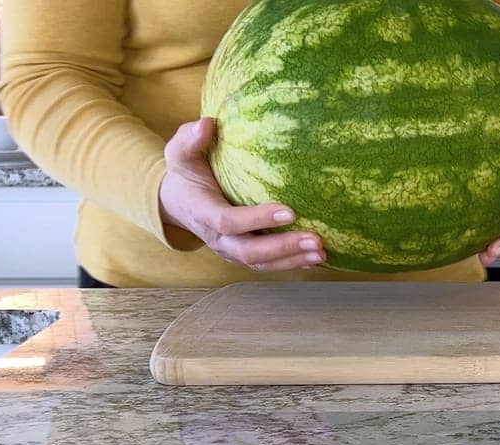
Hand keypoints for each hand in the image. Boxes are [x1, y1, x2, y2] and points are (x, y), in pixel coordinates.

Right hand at [159, 118, 326, 271]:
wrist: (178, 202)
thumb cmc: (185, 173)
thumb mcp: (180, 152)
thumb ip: (190, 139)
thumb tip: (207, 124)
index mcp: (203, 212)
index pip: (229, 221)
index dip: (258, 218)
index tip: (290, 210)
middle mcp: (217, 238)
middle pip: (250, 251)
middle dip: (284, 248)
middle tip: (316, 240)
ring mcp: (230, 250)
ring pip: (261, 263)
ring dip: (293, 259)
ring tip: (321, 251)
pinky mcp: (242, 255)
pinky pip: (267, 265)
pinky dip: (292, 264)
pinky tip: (315, 260)